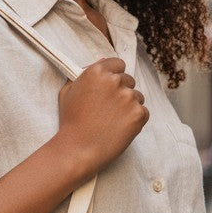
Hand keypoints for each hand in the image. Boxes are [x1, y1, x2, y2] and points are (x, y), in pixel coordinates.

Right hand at [55, 57, 147, 177]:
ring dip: (129, 106)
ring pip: (137, 96)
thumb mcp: (68, 92)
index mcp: (97, 72)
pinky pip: (143, 112)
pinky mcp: (138, 114)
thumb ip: (83, 75)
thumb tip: (100, 63)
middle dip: (121, 92)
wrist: (78, 149)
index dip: (114, 75)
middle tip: (109, 109)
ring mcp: (128, 97)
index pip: (118, 64)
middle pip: (129, 80)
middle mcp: (115, 81)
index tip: (110, 87)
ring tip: (113, 121)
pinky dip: (135, 120)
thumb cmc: (70, 122)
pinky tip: (120, 128)